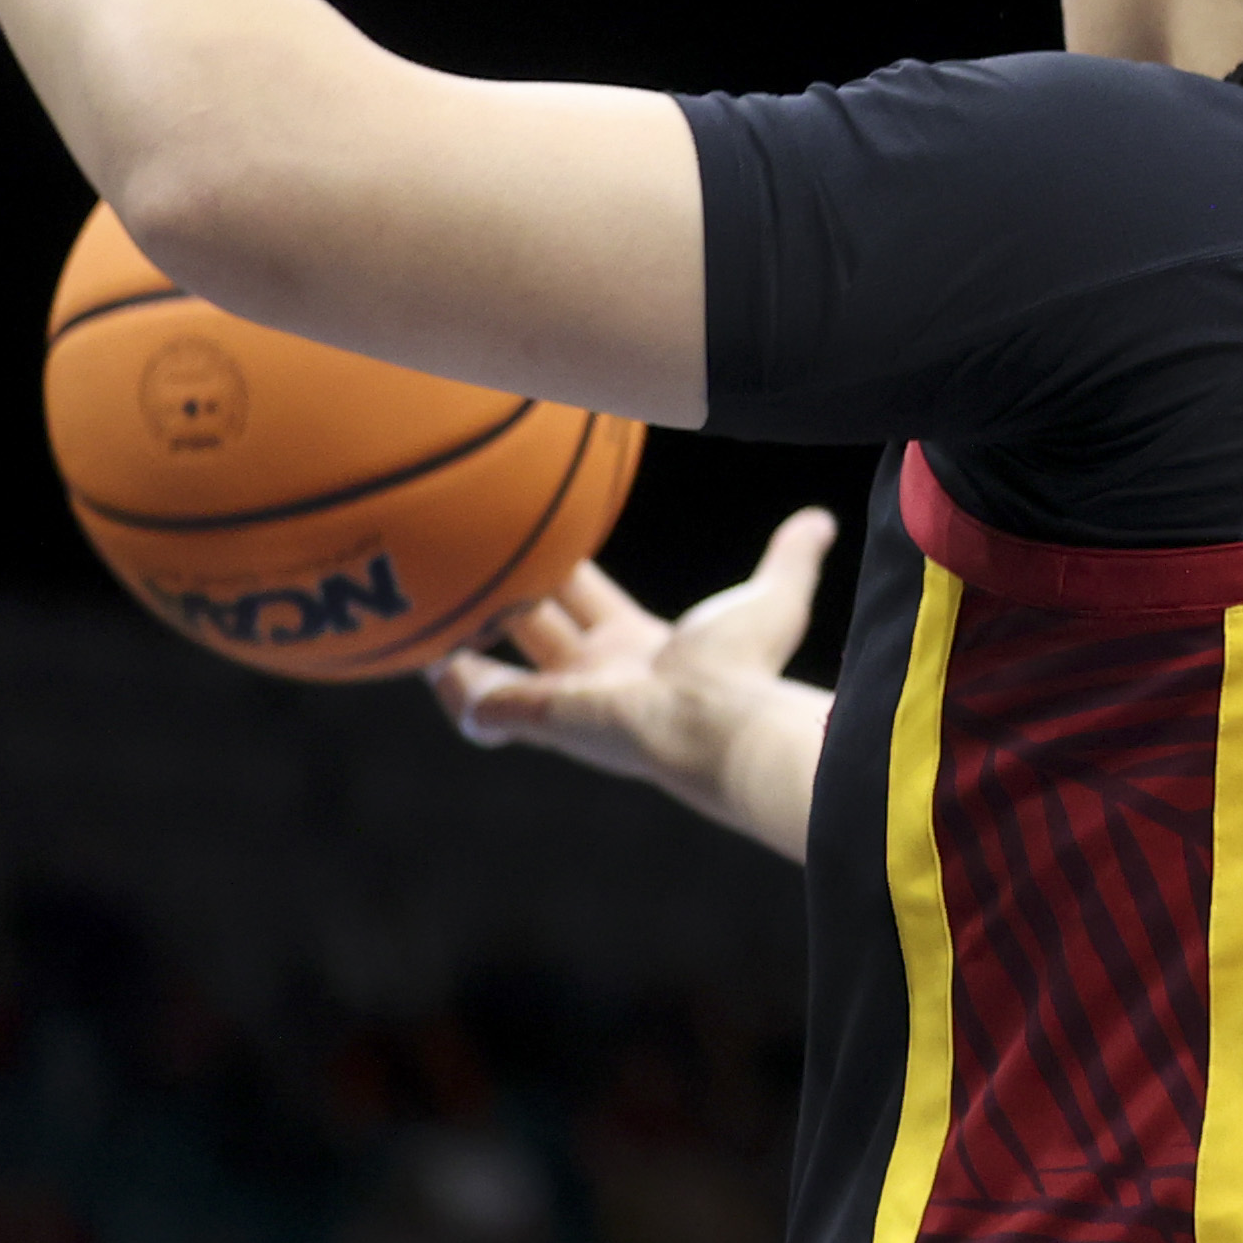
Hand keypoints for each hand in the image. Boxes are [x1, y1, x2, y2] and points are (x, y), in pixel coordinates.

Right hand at [430, 509, 834, 797]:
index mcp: (640, 647)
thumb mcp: (771, 598)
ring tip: (423, 609)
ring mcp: (569, 699)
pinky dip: (457, 689)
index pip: (590, 601)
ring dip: (466, 641)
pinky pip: (483, 703)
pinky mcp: (544, 716)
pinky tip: (424, 664)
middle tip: (465, 555)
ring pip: (501, 665)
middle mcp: (600, 675)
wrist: (719, 720)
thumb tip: (819, 522)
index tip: (542, 536)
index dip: (565, 572)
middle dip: (506, 594)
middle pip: (539, 625)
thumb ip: (791, 558)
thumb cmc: (746, 670)